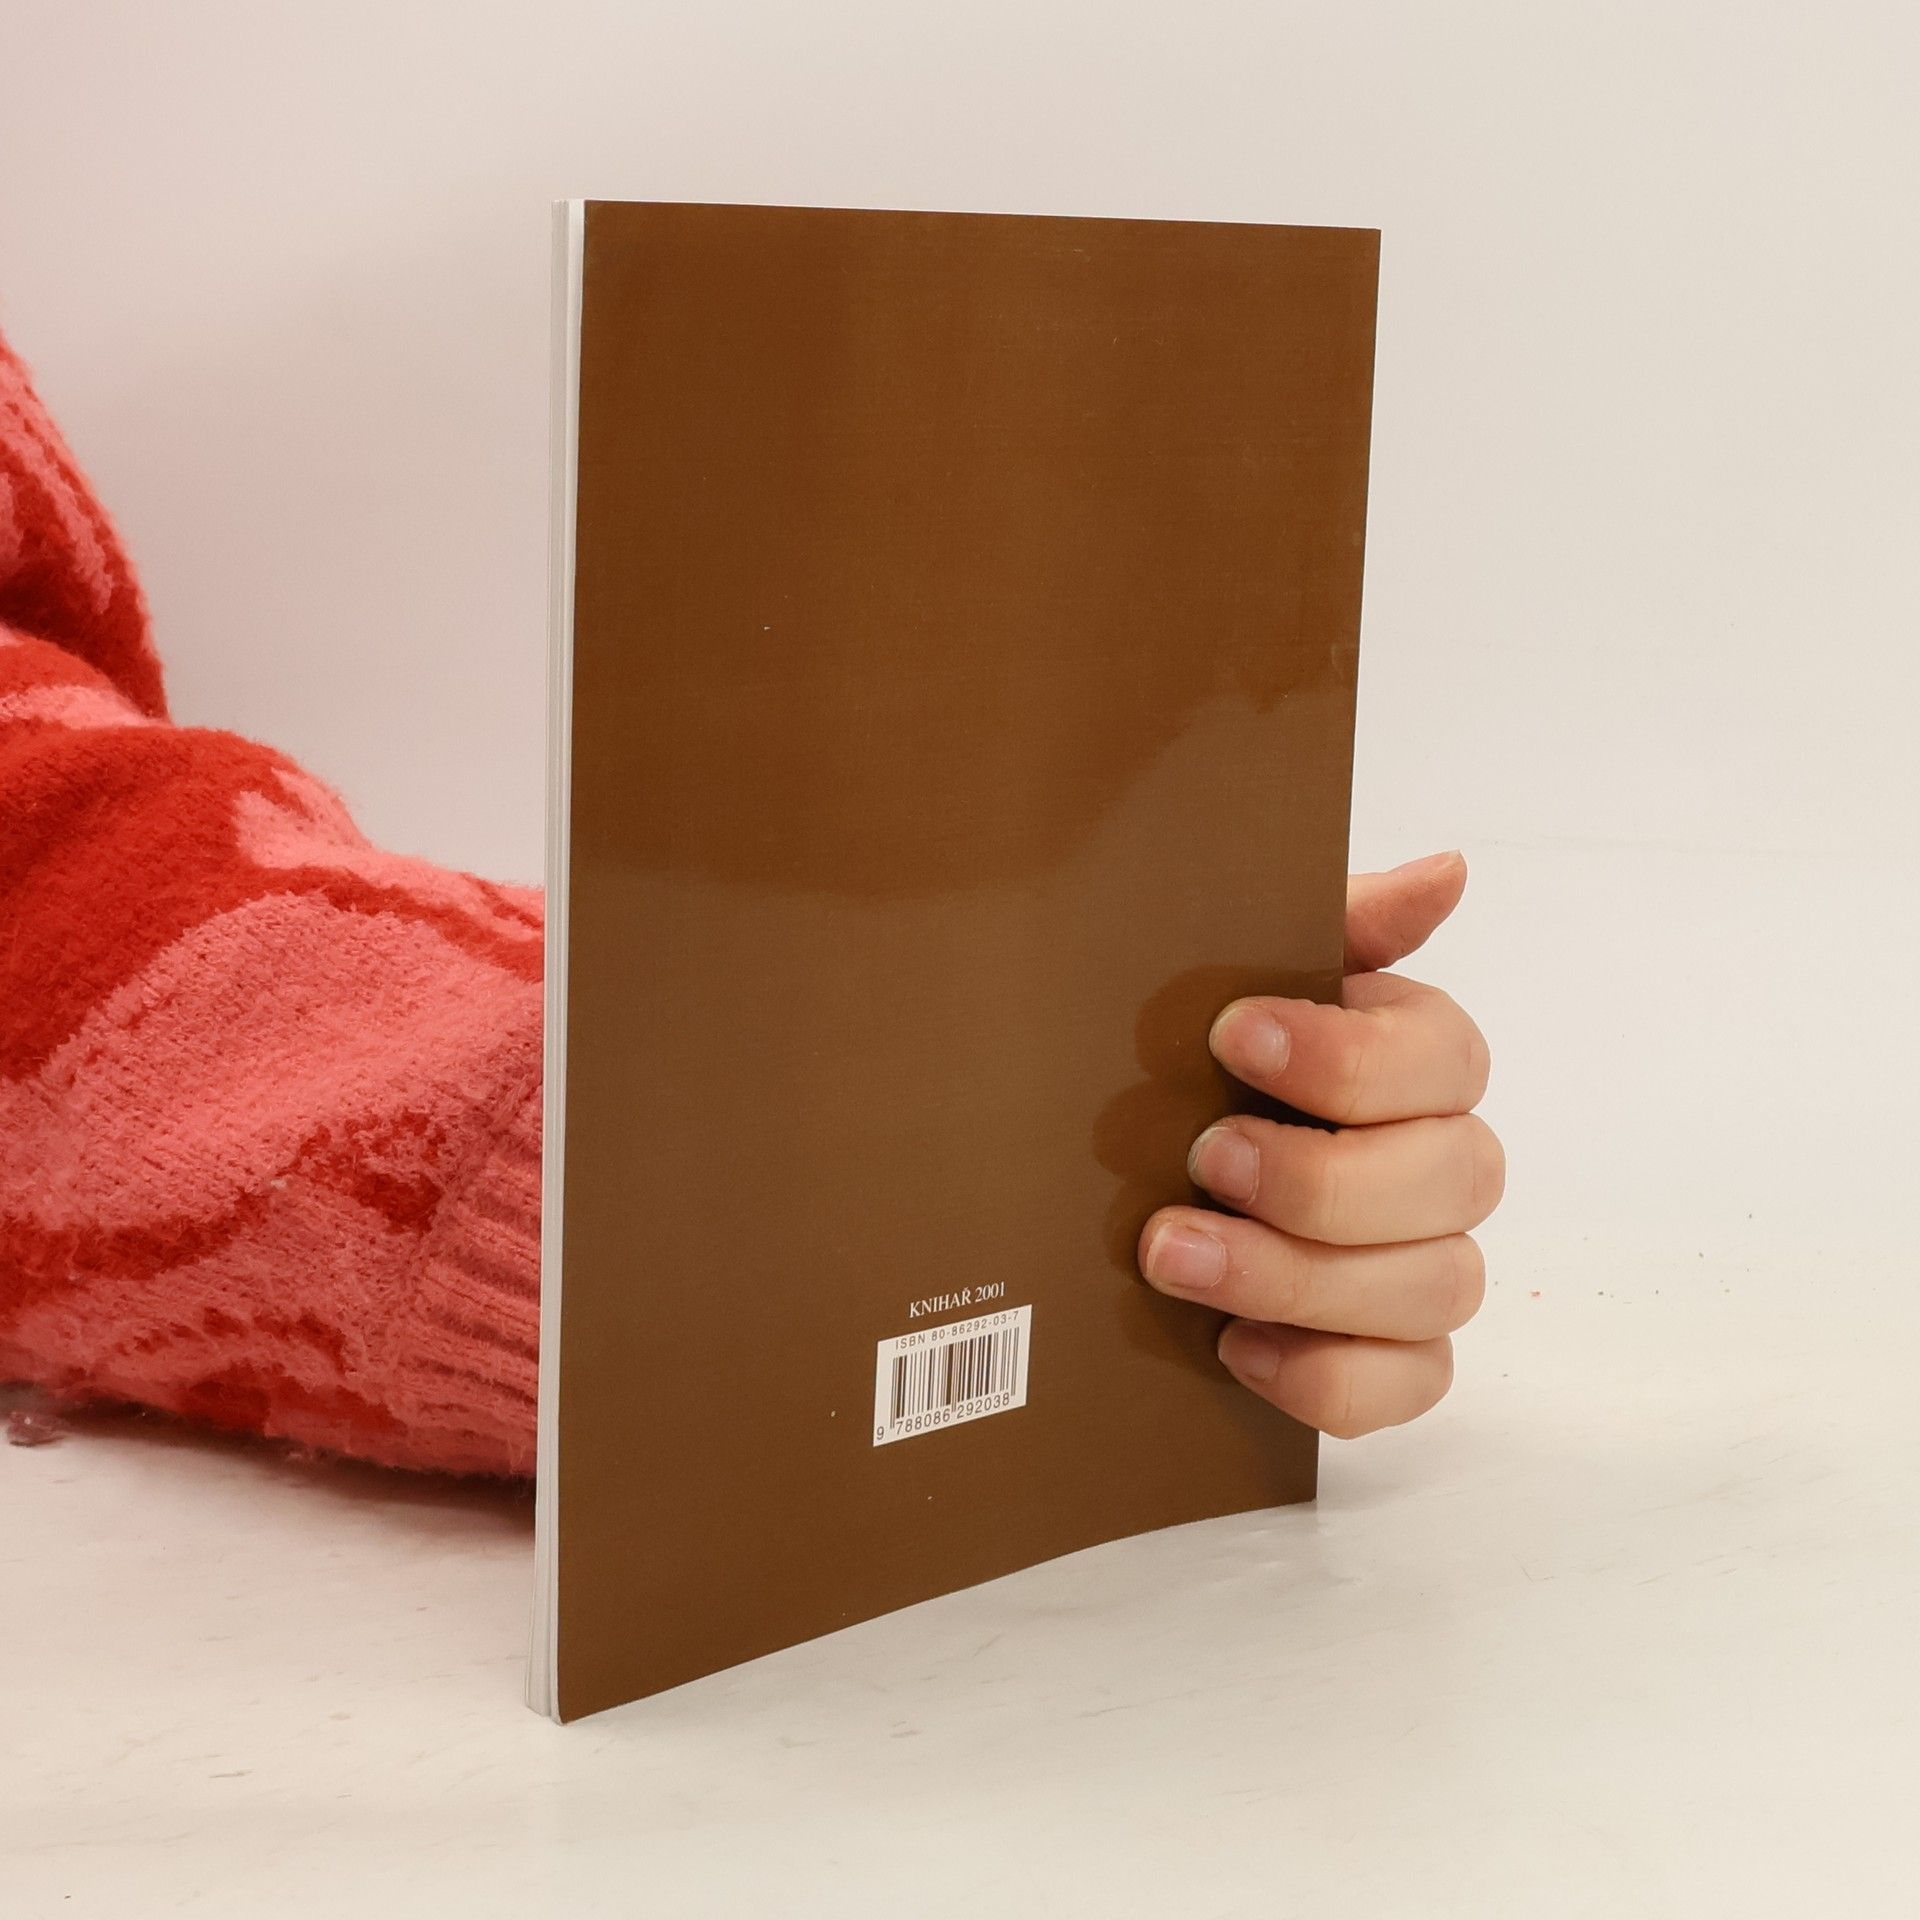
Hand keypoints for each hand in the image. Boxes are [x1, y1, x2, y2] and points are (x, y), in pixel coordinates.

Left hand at [1136, 850, 1500, 1437]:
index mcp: (1417, 1063)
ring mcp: (1427, 1268)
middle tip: (1205, 1159)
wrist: (1144, 1179)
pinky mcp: (1397, 1358)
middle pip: (1453, 1180)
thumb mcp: (1246, 977)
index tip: (1234, 1039)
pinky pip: (1408, 1386)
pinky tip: (1234, 1345)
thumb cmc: (1206, 1071)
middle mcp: (1442, 1166)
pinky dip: (1324, 1375)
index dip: (1348, 1057)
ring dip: (1295, 1276)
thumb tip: (1446, 870)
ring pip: (1432, 1288)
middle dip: (1319, 1178)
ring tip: (1173, 1253)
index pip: (1445, 1059)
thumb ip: (1339, 926)